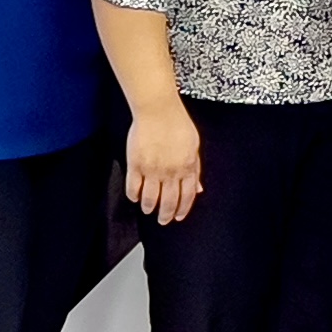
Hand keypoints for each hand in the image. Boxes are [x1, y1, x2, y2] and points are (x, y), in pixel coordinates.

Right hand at [122, 102, 204, 223]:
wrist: (158, 111)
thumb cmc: (177, 124)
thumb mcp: (194, 147)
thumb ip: (195, 169)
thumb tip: (198, 188)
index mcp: (187, 168)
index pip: (187, 196)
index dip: (183, 209)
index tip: (179, 216)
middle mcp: (170, 172)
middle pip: (169, 201)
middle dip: (167, 214)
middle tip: (164, 220)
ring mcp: (152, 170)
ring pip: (151, 197)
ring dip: (150, 207)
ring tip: (148, 210)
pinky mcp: (135, 165)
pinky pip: (133, 186)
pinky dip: (134, 195)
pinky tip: (135, 197)